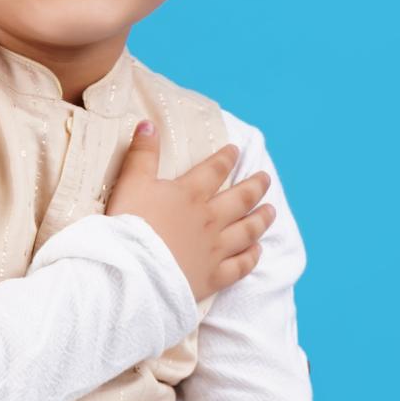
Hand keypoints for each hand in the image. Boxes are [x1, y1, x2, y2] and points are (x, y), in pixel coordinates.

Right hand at [105, 123, 274, 302]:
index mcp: (189, 194)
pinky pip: (240, 266)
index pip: (214, 170)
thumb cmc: (128, 226)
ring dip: (261, 219)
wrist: (132, 271)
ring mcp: (214, 250)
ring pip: (246, 231)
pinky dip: (251, 257)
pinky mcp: (212, 277)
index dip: (226, 158)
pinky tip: (258, 251)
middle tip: (266, 178)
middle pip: (240, 199)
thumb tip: (149, 123)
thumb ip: (142, 154)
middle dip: (255, 186)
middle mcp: (209, 220)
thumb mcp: (131, 183)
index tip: (236, 151)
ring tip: (271, 211)